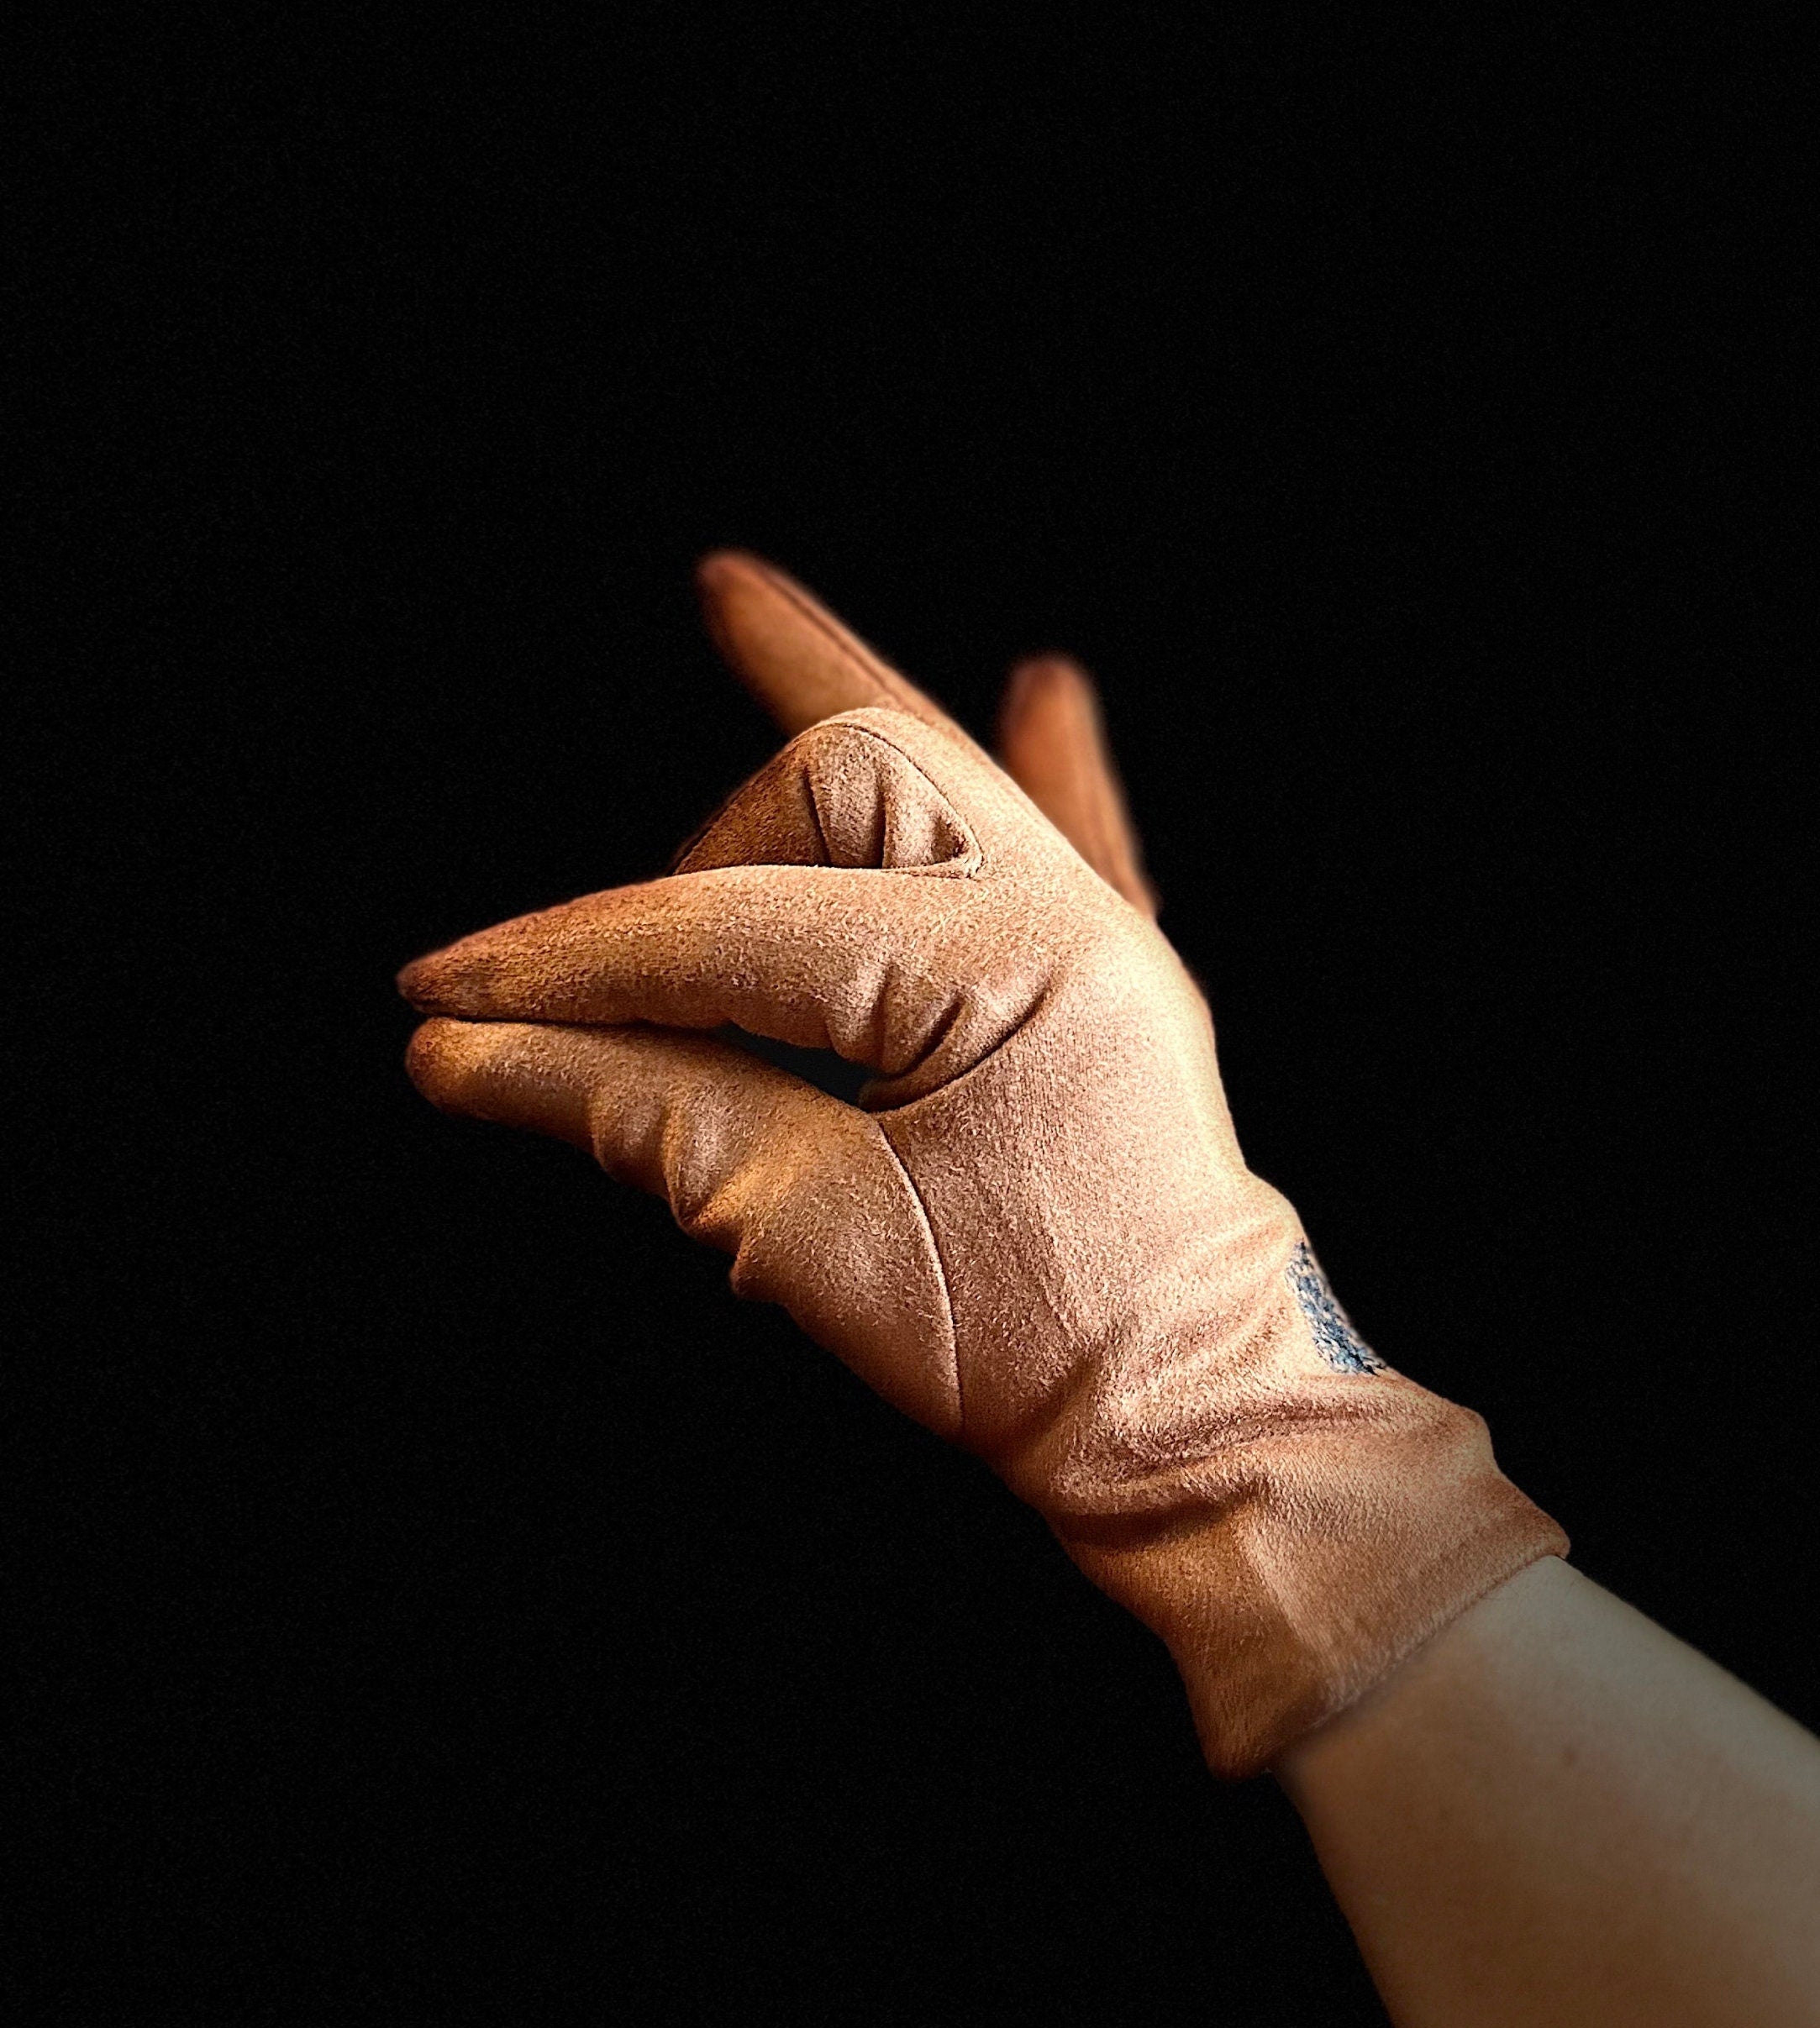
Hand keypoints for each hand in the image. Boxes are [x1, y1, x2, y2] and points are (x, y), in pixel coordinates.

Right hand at [398, 553, 1564, 1774]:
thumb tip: (462, 1049)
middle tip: (601, 961)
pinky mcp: (1119, 979)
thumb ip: (634, 1111)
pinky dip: (1049, 763)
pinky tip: (1042, 687)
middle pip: (840, 779)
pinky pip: (1082, 833)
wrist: (1195, 1426)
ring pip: (935, 766)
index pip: (727, 927)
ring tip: (738, 602)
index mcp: (997, 964)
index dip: (569, 963)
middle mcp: (1063, 908)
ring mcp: (1102, 931)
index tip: (443, 998)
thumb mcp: (802, 1235)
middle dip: (697, 857)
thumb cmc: (1020, 1350)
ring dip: (833, 708)